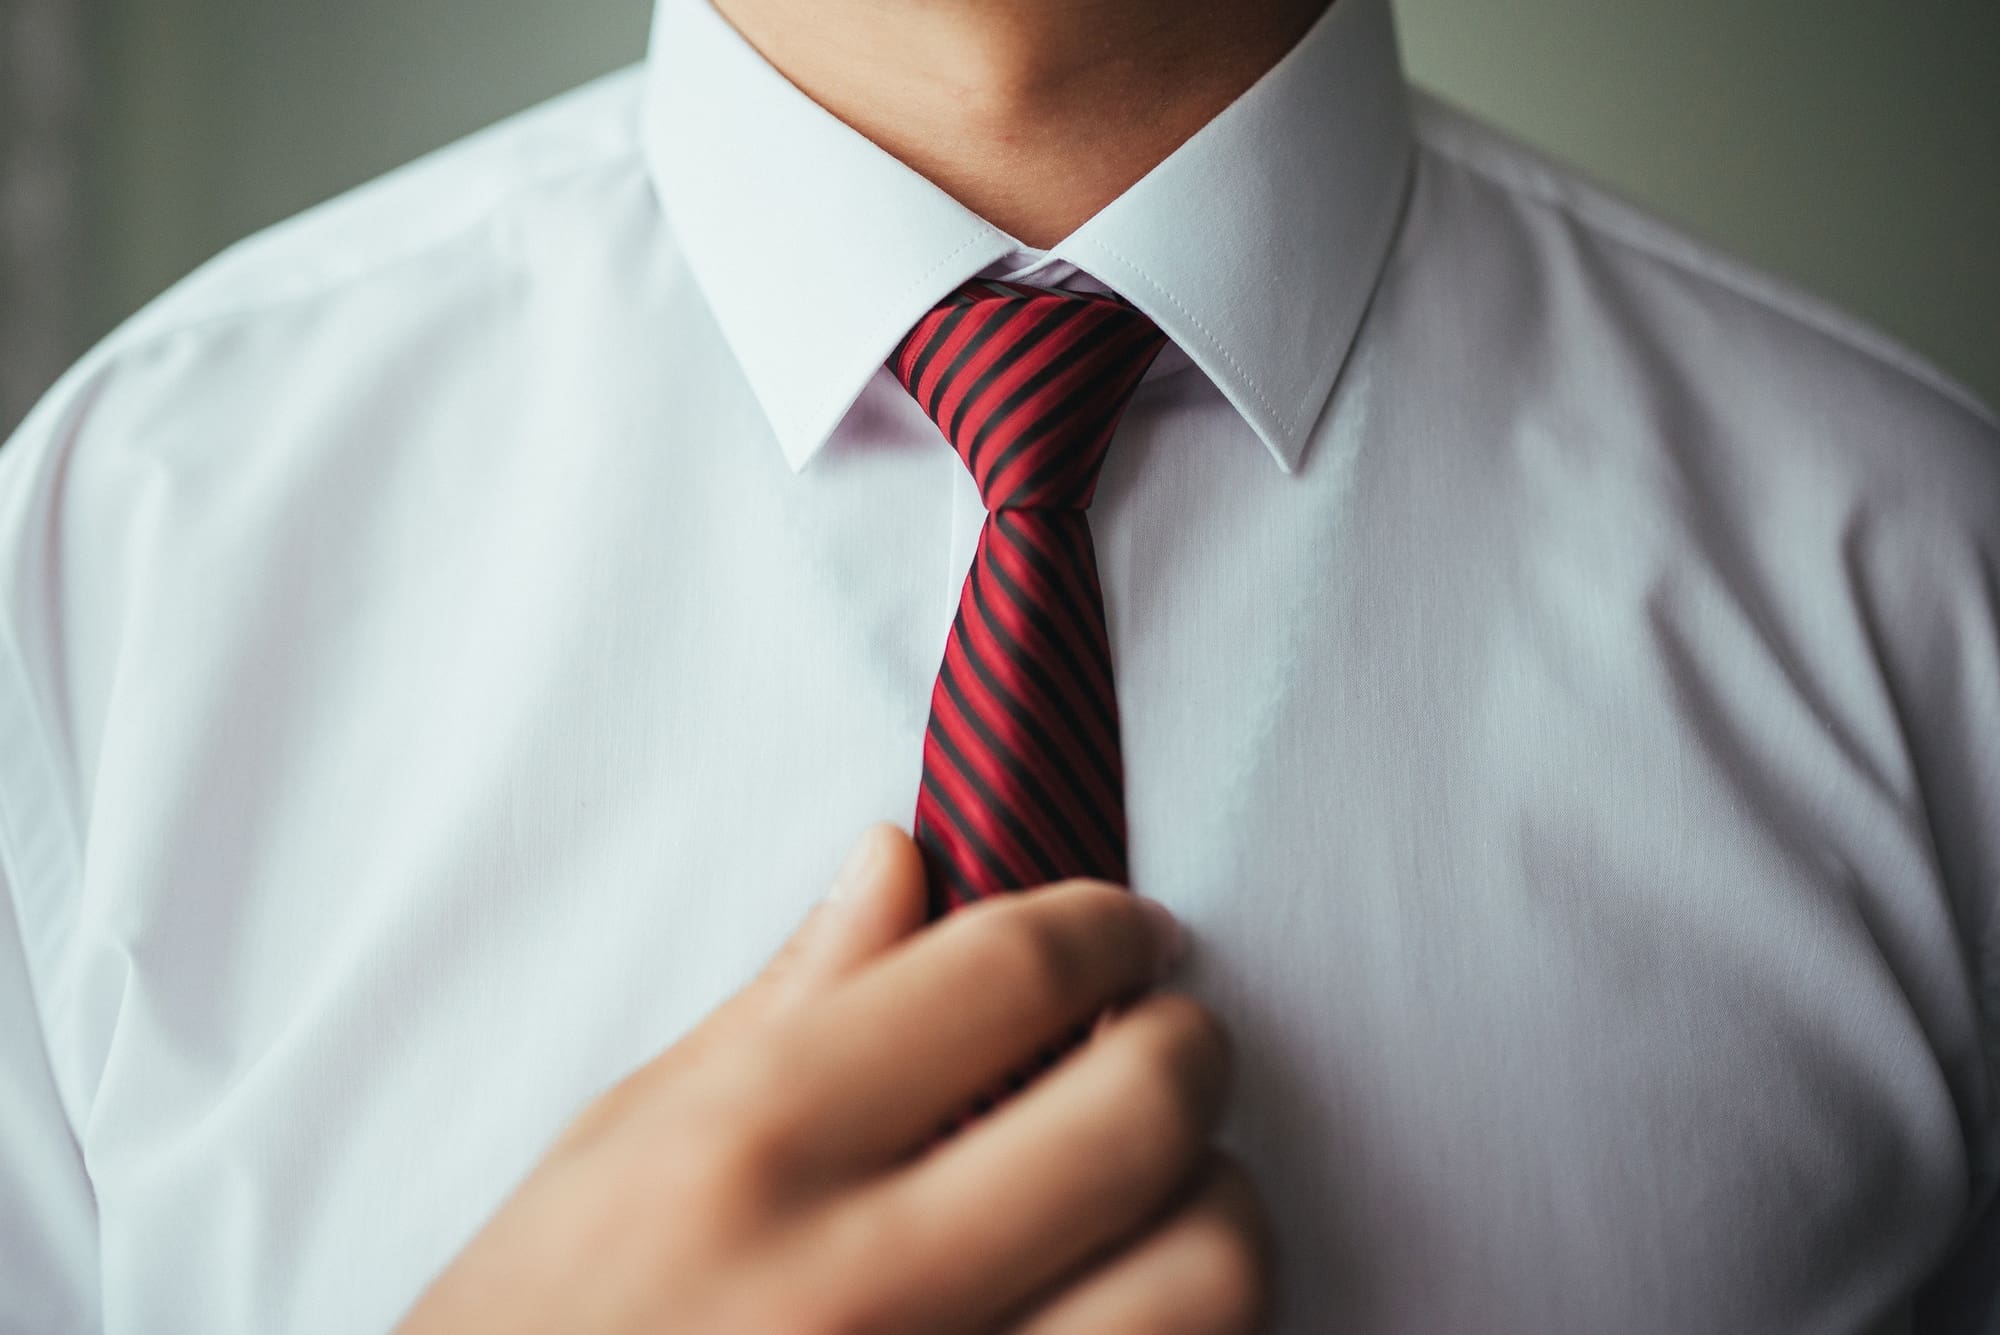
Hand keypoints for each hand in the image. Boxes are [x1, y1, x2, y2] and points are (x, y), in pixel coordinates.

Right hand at [393, 821, 1268, 1333]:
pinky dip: (1187, 1329)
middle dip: (1187, 1044)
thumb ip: (784, 1003)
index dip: (1099, 927)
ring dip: (1217, 1209)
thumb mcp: (621, 1146)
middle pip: (1139, 1112)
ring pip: (1207, 1282)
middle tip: (1167, 1037)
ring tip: (1168, 1195)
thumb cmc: (534, 1333)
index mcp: (746, 1154)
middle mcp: (852, 1289)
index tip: (1123, 932)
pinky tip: (1127, 1299)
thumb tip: (897, 861)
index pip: (1004, 976)